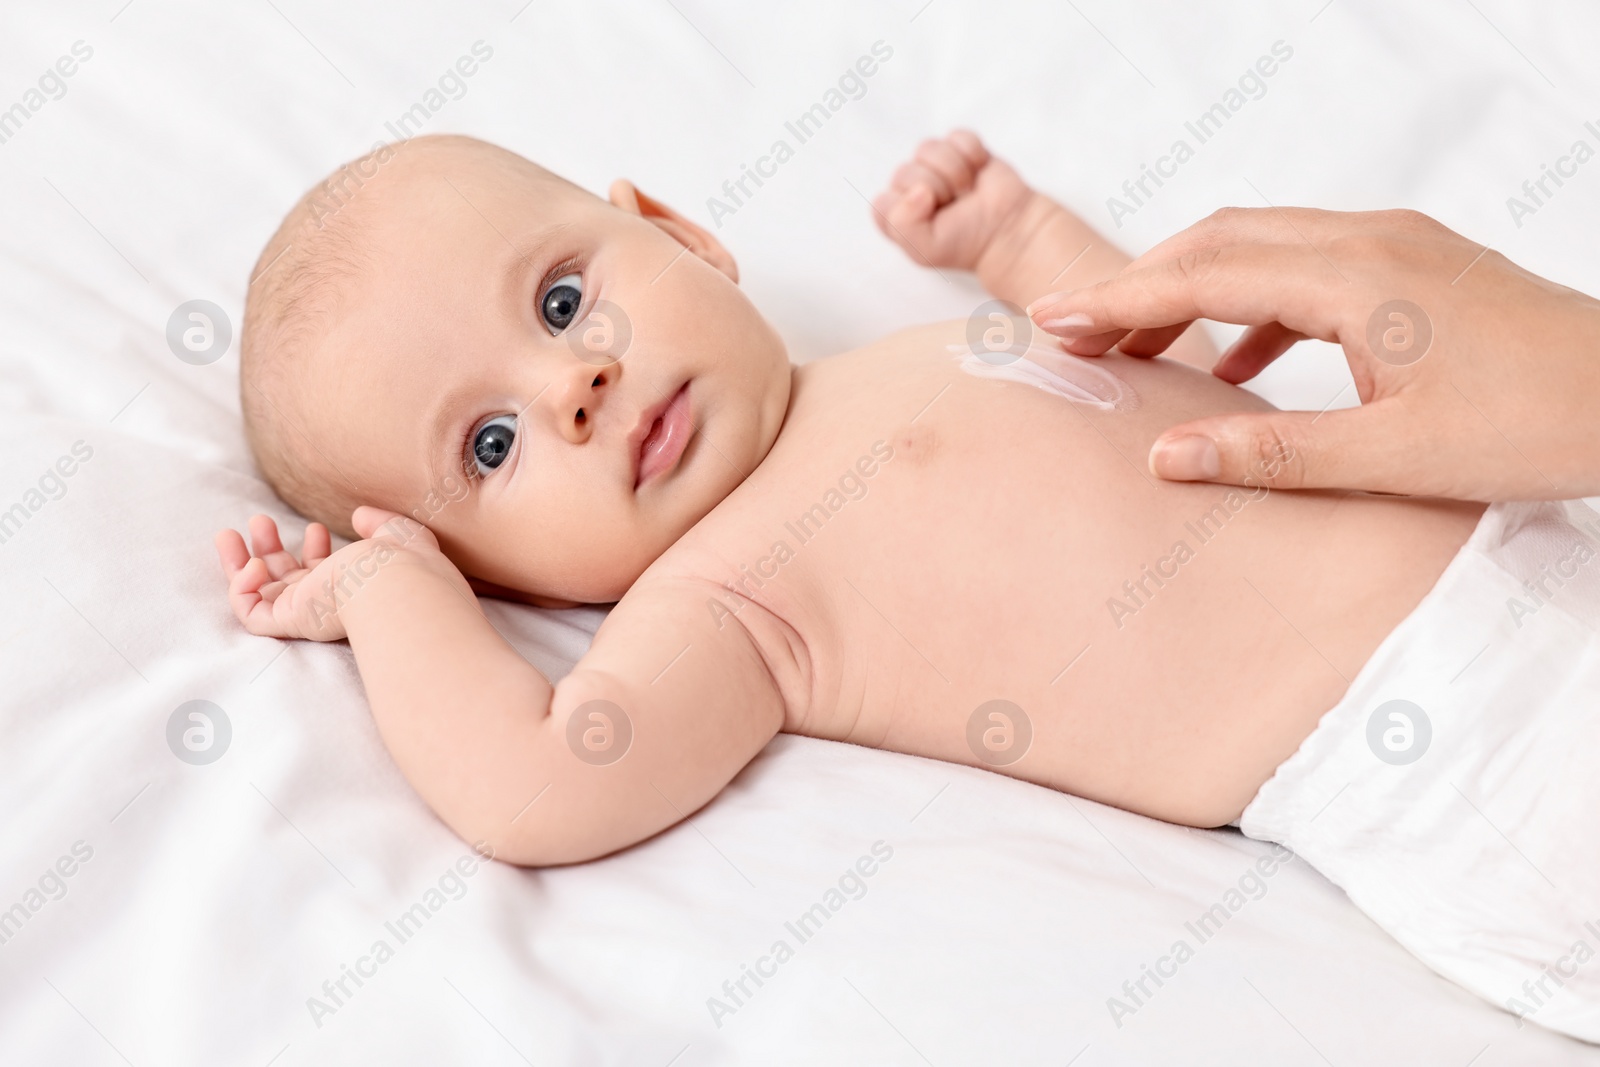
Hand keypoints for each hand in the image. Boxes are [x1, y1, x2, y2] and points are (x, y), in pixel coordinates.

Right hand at [215, 506, 460, 640]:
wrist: (395, 580)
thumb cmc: (403, 558)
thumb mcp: (394, 531)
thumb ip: (377, 522)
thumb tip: (360, 515)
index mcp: (351, 584)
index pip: (322, 573)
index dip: (312, 549)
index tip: (317, 528)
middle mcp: (326, 600)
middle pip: (285, 581)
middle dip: (268, 549)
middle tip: (259, 522)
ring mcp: (305, 611)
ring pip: (258, 596)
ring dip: (238, 564)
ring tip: (227, 534)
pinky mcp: (289, 620)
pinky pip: (250, 612)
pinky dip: (241, 587)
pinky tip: (254, 565)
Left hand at [871, 129, 1033, 272]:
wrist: (1007, 231)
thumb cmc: (965, 243)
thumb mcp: (926, 250)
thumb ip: (903, 225)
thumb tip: (918, 189)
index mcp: (896, 215)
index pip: (884, 201)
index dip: (909, 209)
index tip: (933, 220)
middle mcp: (910, 188)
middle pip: (905, 172)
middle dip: (937, 191)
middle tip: (955, 206)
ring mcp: (933, 166)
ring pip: (927, 149)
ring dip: (954, 172)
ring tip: (966, 191)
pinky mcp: (958, 148)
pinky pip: (956, 137)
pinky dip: (972, 155)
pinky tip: (978, 172)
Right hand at [1027, 207, 1599, 500]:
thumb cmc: (1542, 422)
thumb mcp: (1396, 456)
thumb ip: (1272, 453)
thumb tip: (1167, 455)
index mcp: (1358, 277)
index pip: (1207, 270)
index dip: (1122, 296)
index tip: (1055, 320)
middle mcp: (1371, 240)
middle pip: (1221, 238)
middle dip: (1140, 281)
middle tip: (1077, 333)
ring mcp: (1397, 245)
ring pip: (1260, 245)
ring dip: (1191, 288)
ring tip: (1139, 349)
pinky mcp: (1415, 267)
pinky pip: (1305, 268)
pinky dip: (1252, 306)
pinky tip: (1237, 364)